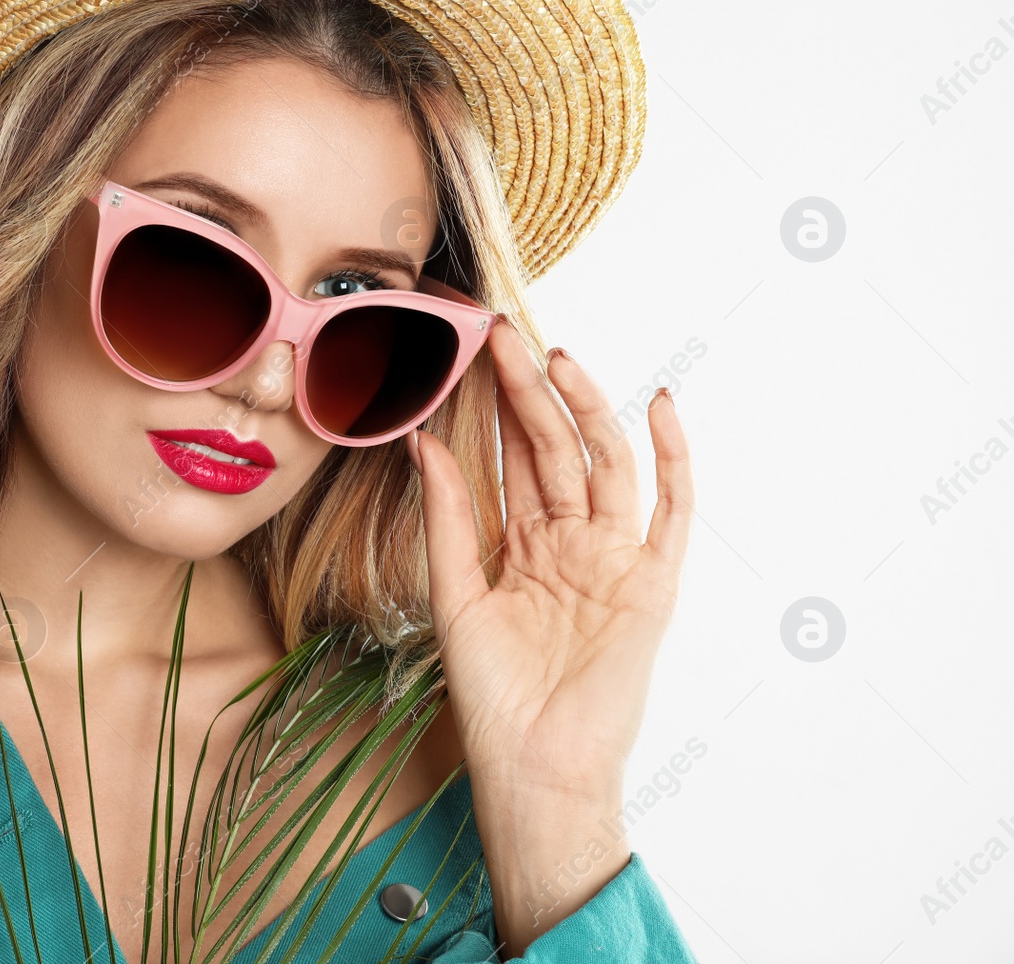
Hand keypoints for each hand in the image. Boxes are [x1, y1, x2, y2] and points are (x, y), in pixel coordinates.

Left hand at [407, 317, 694, 800]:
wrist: (533, 764)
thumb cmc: (490, 696)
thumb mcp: (454, 595)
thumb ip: (448, 517)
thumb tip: (425, 442)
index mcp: (525, 547)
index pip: (515, 459)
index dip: (497, 406)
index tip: (474, 353)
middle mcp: (572, 544)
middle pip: (556, 450)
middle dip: (531, 394)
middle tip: (503, 336)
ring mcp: (615, 559)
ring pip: (607, 464)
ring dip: (587, 409)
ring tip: (555, 359)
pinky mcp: (653, 583)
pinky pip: (673, 510)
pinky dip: (675, 457)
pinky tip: (660, 405)